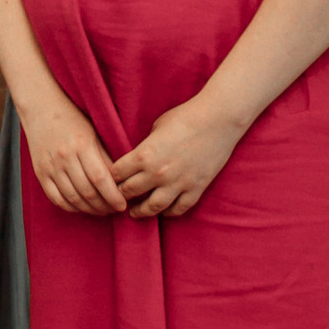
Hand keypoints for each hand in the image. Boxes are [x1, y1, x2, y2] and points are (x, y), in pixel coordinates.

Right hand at [21, 97, 124, 216]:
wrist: (41, 108)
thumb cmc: (73, 118)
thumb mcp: (94, 133)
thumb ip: (105, 157)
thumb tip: (120, 182)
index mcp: (81, 145)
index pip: (100, 178)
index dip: (113, 196)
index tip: (122, 205)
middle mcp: (64, 157)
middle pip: (87, 192)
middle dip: (104, 206)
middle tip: (114, 209)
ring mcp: (50, 167)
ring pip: (72, 198)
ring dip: (89, 209)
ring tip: (101, 210)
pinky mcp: (40, 173)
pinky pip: (56, 198)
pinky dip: (70, 207)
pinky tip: (82, 207)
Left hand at [115, 93, 243, 219]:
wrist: (218, 120)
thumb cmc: (185, 116)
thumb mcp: (156, 127)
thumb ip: (145, 146)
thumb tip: (138, 157)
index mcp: (144, 155)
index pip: (117, 173)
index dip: (111, 176)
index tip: (110, 179)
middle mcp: (158, 173)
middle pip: (130, 192)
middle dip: (121, 194)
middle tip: (118, 196)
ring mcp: (177, 184)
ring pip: (152, 207)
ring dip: (140, 211)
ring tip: (134, 212)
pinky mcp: (195, 189)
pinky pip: (178, 209)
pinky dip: (168, 212)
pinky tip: (163, 211)